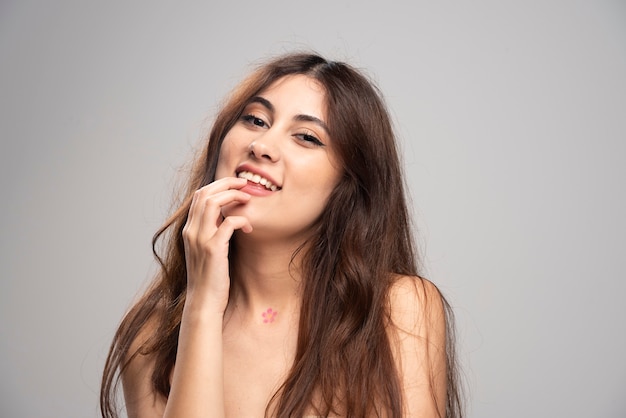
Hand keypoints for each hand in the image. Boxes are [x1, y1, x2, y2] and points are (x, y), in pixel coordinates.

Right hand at [181, 177, 251, 312]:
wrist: (204, 302)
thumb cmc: (210, 278)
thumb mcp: (207, 251)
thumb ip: (213, 233)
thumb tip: (228, 218)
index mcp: (189, 230)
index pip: (199, 195)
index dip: (218, 184)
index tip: (236, 184)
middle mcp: (191, 231)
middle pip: (205, 193)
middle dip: (226, 183)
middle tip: (245, 184)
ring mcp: (200, 239)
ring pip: (213, 202)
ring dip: (233, 195)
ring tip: (248, 198)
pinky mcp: (213, 249)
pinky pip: (228, 223)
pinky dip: (241, 219)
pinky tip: (249, 227)